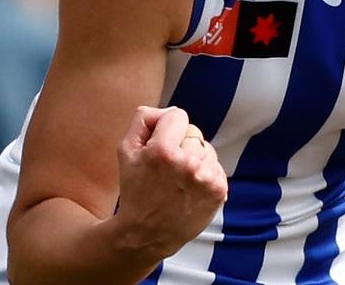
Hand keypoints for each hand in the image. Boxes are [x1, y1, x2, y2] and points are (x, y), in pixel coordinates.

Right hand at [114, 106, 228, 257]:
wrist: (147, 234)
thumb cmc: (135, 190)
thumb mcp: (125, 151)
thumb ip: (143, 119)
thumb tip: (167, 110)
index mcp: (163, 151)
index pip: (177, 114)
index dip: (166, 127)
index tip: (159, 144)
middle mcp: (187, 163)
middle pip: (193, 131)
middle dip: (181, 143)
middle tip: (167, 168)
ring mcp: (206, 178)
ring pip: (206, 148)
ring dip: (195, 158)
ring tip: (178, 180)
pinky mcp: (219, 190)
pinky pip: (215, 166)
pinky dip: (205, 174)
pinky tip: (190, 189)